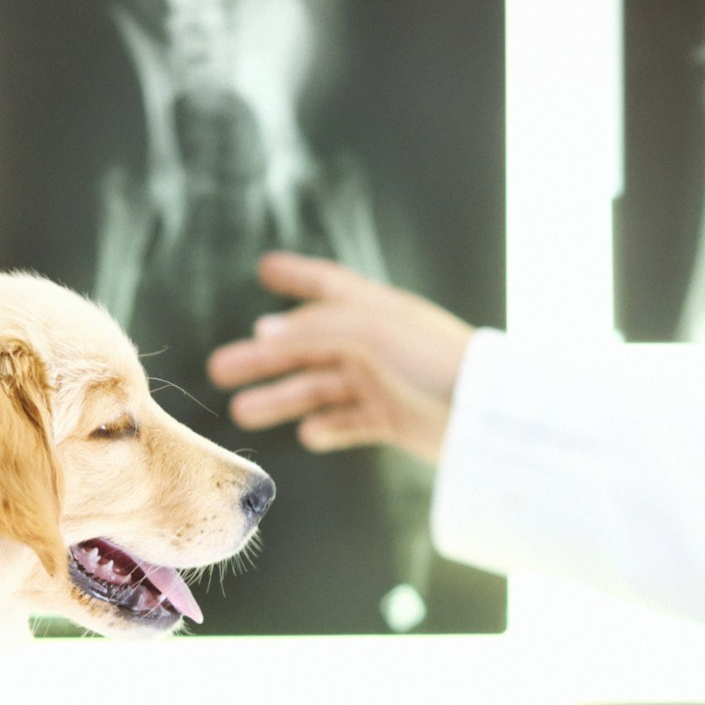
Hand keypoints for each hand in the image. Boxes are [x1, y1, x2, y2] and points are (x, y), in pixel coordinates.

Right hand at [207, 251, 473, 462]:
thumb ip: (316, 331)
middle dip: (263, 357)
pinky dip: (328, 428)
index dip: (295, 275)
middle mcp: (374, 344)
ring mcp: (382, 382)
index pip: (326, 285)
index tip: (265, 268)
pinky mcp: (393, 419)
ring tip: (244, 413)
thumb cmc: (435, 361)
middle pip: (307, 346)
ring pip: (319, 389)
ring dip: (282, 399)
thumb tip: (265, 333)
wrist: (485, 415)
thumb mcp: (371, 333)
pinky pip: (350, 423)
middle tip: (219, 368)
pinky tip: (310, 435)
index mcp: (372, 310)